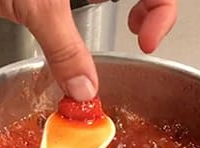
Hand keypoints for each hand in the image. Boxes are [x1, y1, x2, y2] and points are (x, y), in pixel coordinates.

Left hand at [0, 0, 176, 100]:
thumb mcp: (37, 4)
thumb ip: (63, 48)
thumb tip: (85, 87)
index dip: (162, 11)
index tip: (145, 40)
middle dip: (150, 12)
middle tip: (142, 36)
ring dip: (126, 16)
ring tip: (126, 32)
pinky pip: (93, 2)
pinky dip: (92, 25)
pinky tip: (84, 35)